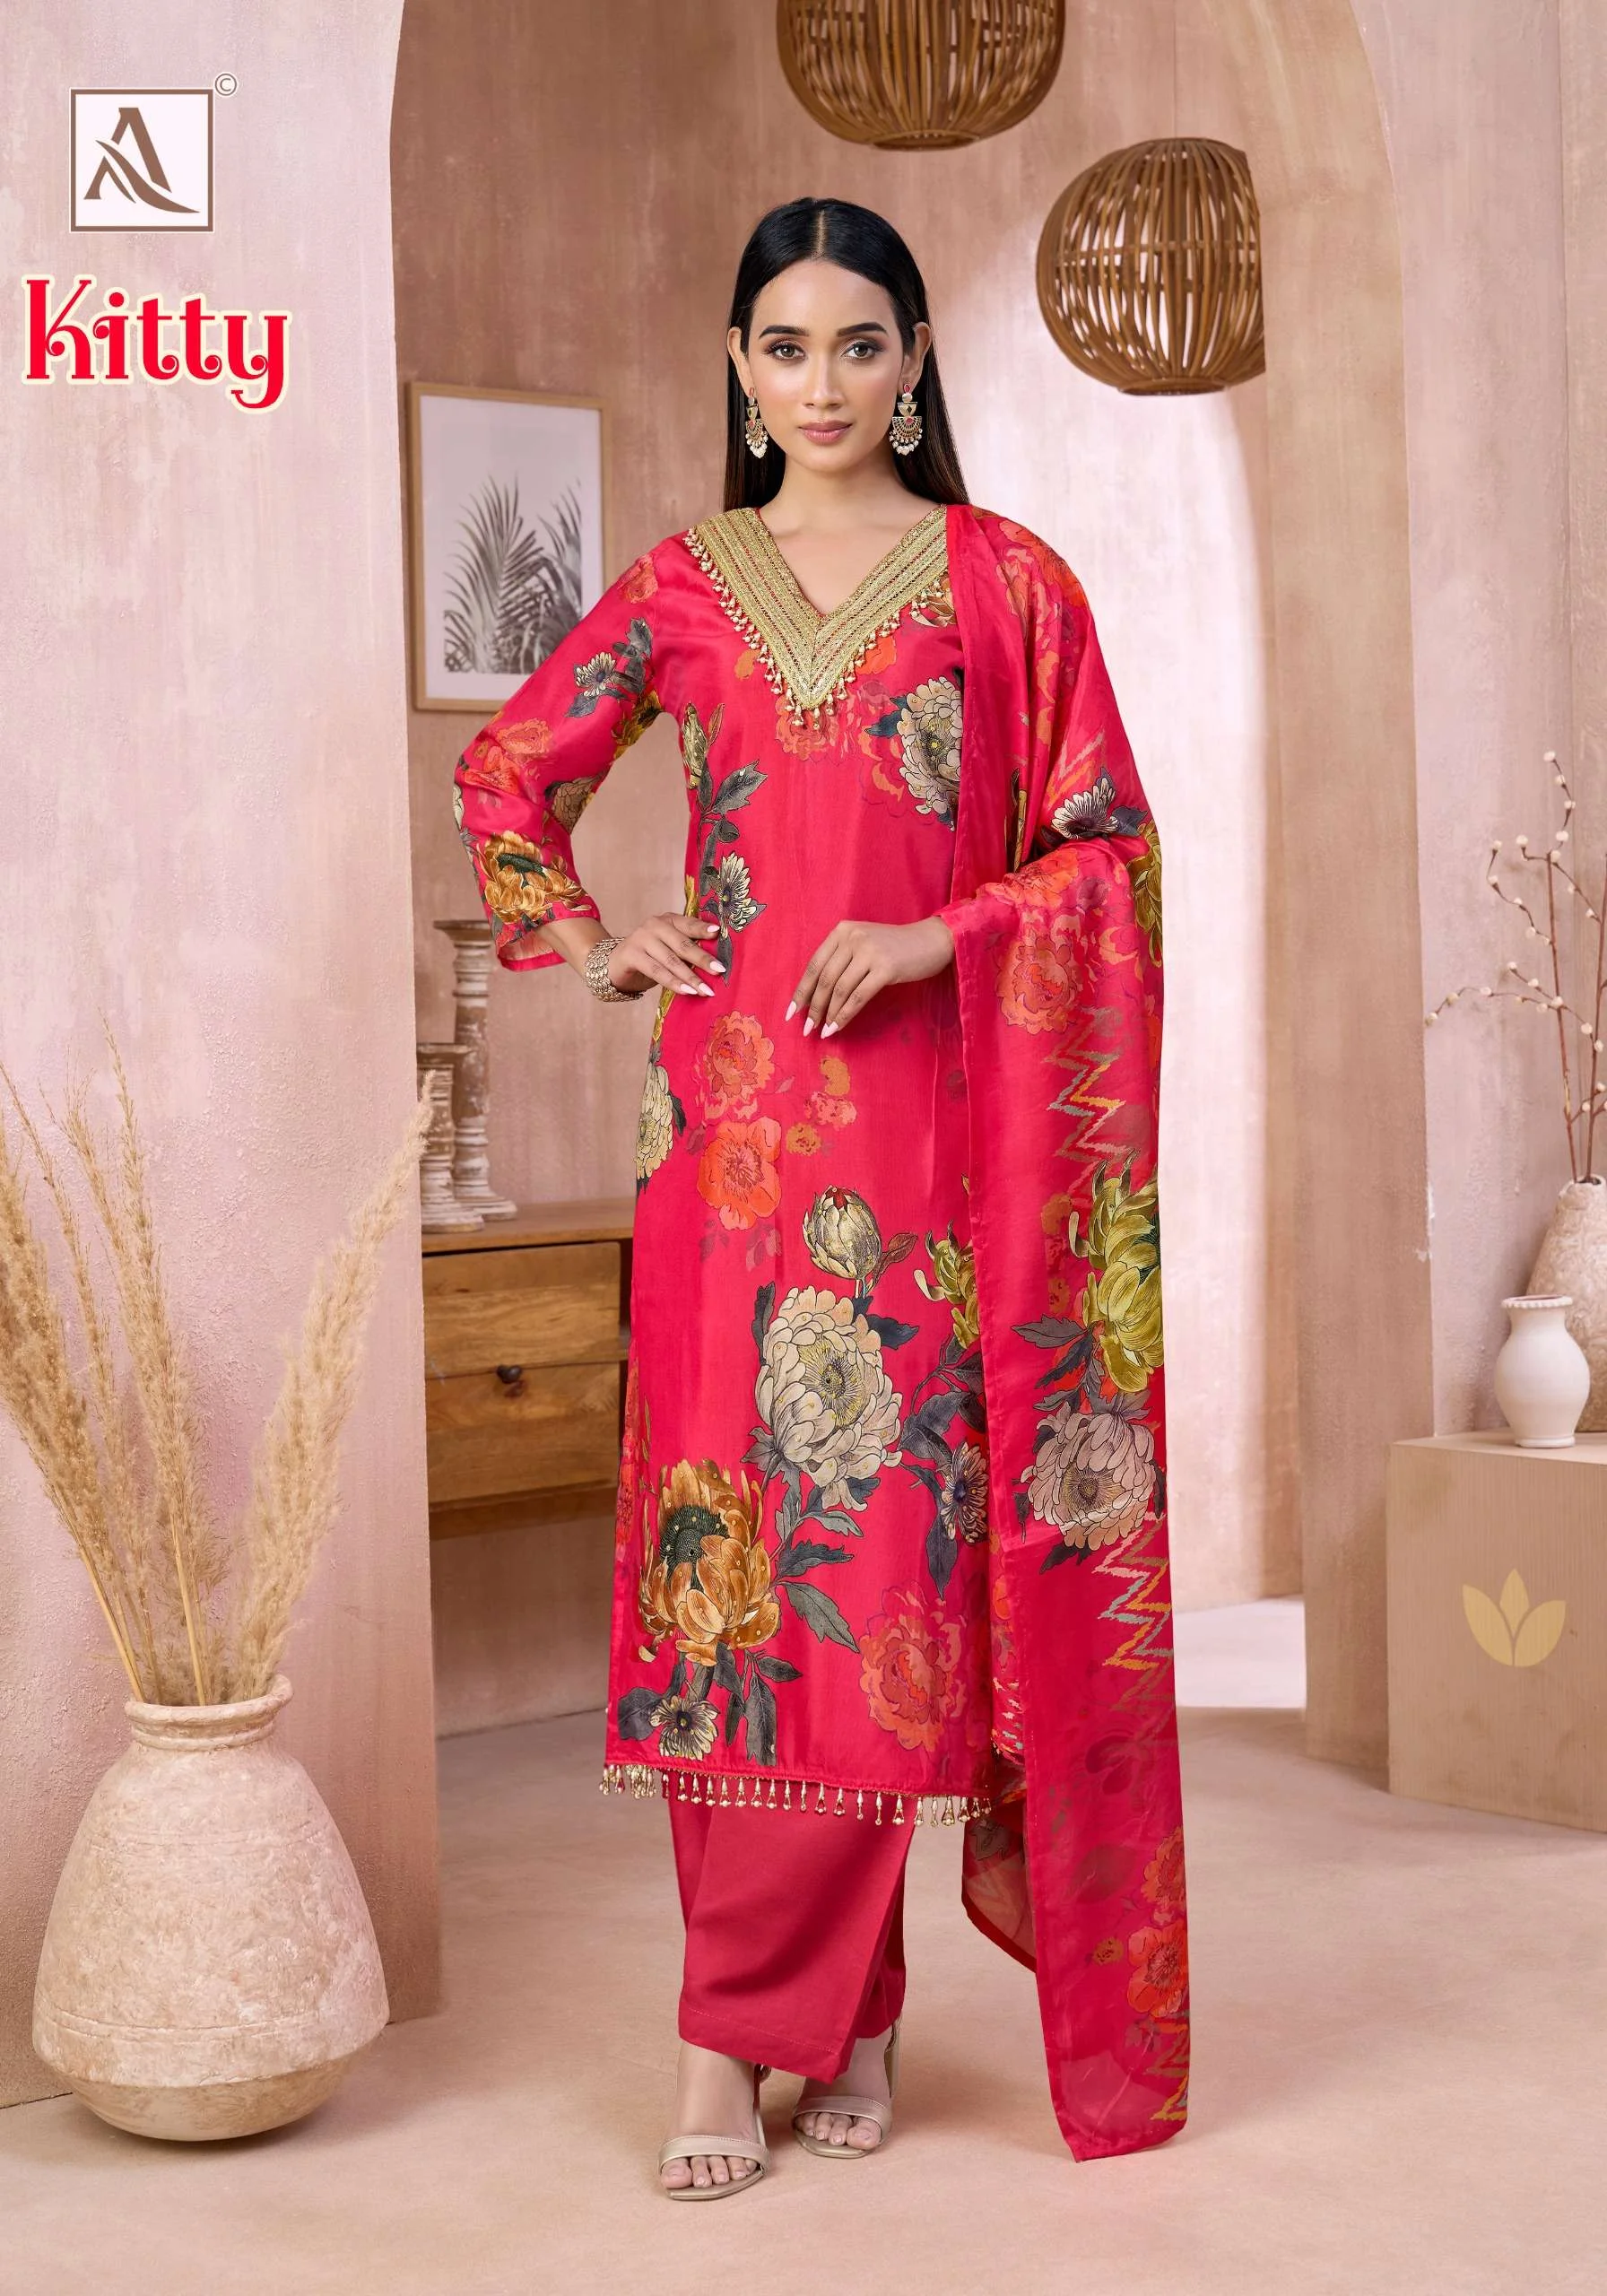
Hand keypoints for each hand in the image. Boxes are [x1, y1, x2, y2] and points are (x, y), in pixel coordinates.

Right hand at [603, 913, 723, 997]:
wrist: (614, 963)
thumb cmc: (650, 956)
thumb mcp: (669, 948)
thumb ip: (686, 949)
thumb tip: (714, 964)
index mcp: (668, 920)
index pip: (689, 924)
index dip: (703, 929)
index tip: (718, 933)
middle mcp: (654, 925)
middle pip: (683, 944)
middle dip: (702, 959)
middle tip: (720, 971)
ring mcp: (641, 938)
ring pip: (671, 960)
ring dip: (690, 977)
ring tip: (706, 990)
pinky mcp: (631, 955)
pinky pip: (657, 971)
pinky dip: (673, 983)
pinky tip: (687, 991)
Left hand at [787, 916, 953, 1036]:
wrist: (932, 941)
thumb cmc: (895, 947)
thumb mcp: (863, 944)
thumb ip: (841, 959)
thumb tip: (816, 995)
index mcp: (842, 931)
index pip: (814, 965)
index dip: (801, 991)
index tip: (791, 1012)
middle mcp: (852, 938)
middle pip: (824, 979)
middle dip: (813, 1007)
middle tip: (806, 1029)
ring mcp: (869, 952)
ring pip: (839, 990)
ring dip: (827, 1014)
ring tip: (822, 1031)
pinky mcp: (886, 968)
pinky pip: (858, 997)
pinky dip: (845, 1015)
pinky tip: (837, 1027)